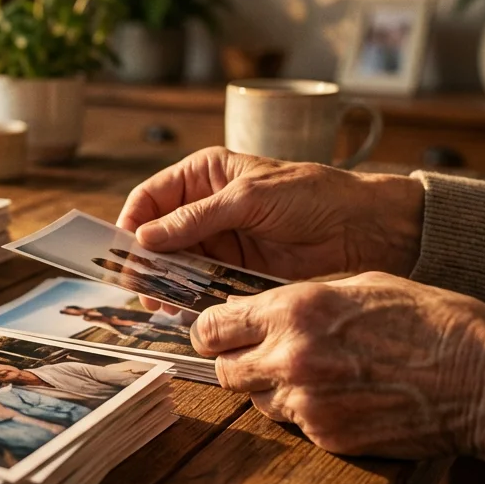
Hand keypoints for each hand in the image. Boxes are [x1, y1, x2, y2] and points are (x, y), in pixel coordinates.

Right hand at [117, 147, 425, 280]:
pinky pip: (200, 284)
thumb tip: (145, 237)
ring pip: (175, 263)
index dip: (132, 222)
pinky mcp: (235, 269)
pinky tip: (182, 308)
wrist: (362, 229)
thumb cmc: (311, 195)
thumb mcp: (249, 198)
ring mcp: (219, 240)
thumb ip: (196, 218)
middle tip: (138, 285)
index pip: (150, 197)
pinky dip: (188, 297)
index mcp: (204, 174)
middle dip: (144, 259)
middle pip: (157, 234)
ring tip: (158, 301)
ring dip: (164, 281)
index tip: (123, 250)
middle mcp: (205, 207)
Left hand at [191, 272, 484, 461]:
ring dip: (269, 389)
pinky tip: (339, 397)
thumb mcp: (359, 285)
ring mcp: (307, 403)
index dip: (211, 330)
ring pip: (255, 400)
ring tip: (311, 374)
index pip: (213, 326)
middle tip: (259, 355)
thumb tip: (254, 309)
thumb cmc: (431, 321)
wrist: (484, 378)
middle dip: (235, 362)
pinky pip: (293, 424)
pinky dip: (304, 413)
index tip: (218, 332)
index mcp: (294, 310)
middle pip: (224, 369)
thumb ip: (298, 299)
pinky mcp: (327, 437)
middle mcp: (290, 357)